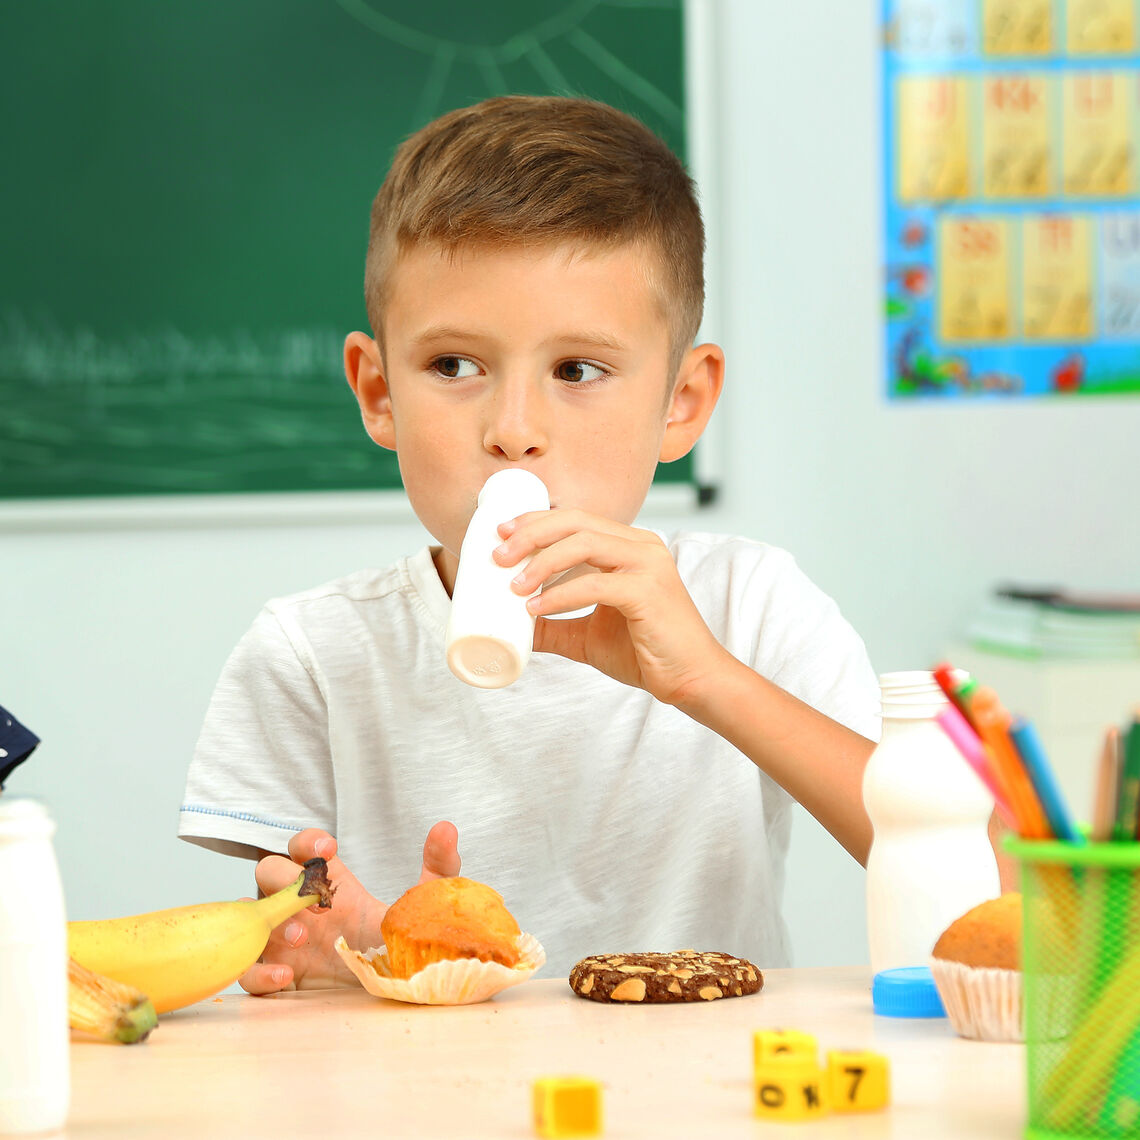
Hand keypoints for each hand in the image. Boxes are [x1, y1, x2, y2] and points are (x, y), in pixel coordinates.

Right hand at [238, 820, 460, 994]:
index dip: (307, 840)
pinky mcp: (277, 975)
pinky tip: (284, 977)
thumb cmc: (397, 940)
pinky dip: (257, 972)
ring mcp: (282, 939)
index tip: (328, 846)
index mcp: (330, 882)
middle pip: (268, 872)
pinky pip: (247, 969)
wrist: (391, 991)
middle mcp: (300, 905)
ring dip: (269, 922)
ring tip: (303, 939)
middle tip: (314, 901)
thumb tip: (446, 829)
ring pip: (252, 917)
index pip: (303, 847)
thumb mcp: (424, 903)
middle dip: (284, 880)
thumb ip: (438, 867)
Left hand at [495, 508, 732, 706]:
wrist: (691, 680)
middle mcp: (641, 546)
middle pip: (575, 522)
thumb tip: (512, 628)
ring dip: (542, 561)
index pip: (575, 518)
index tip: (501, 534)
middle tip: (498, 555)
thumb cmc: (647, 653)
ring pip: (584, 543)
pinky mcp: (649, 592)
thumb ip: (555, 627)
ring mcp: (648, 565)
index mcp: (629, 546)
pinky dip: (560, 595)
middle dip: (530, 533)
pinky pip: (595, 584)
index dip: (535, 520)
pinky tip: (537, 607)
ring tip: (513, 584)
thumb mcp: (588, 636)